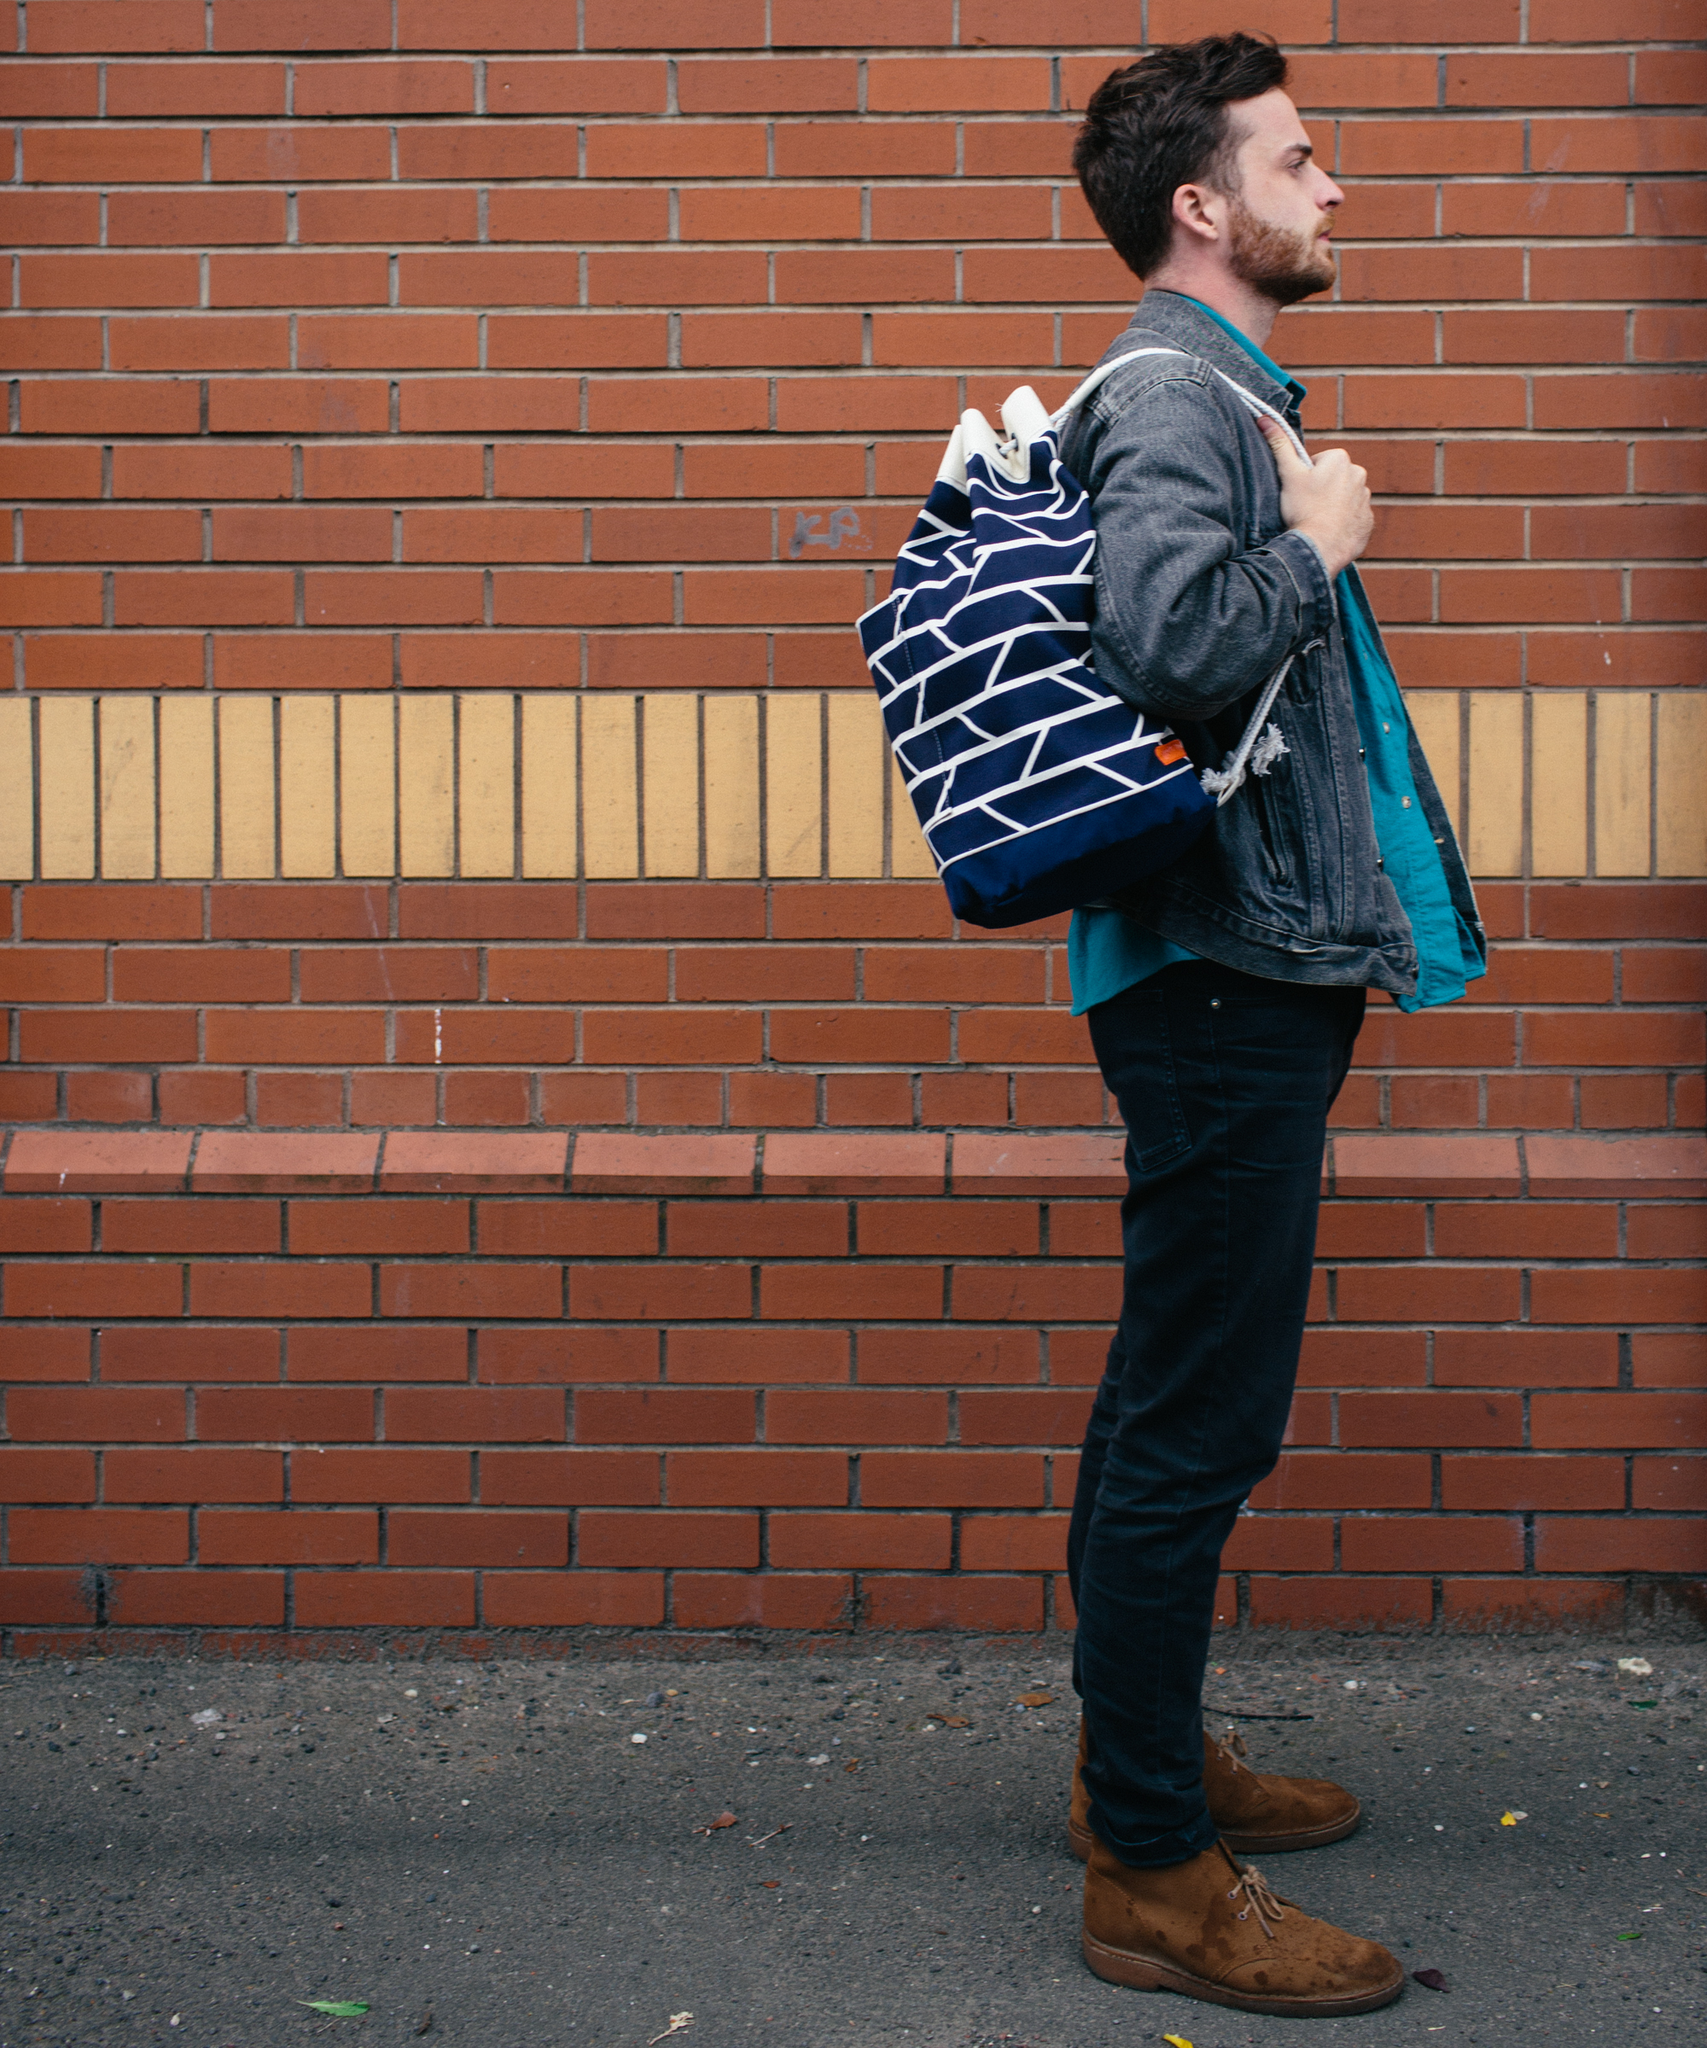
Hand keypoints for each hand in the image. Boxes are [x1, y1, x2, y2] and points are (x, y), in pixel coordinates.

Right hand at [1257, 417, 1371, 578]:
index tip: (1301, 492)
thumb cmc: (1303, 508)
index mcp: (1340, 458)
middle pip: (1334, 479)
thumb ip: (1279, 444)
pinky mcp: (1367, 521)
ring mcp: (1365, 499)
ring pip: (1344, 498)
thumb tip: (1265, 419)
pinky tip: (1329, 531)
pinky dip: (1342, 523)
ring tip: (1317, 520)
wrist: (1320, 546)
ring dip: (1333, 507)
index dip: (1306, 478)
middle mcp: (1359, 474)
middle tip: (1307, 506)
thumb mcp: (1288, 474)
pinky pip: (1353, 518)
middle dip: (1322, 490)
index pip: (1319, 463)